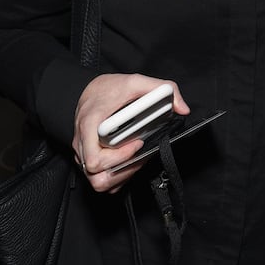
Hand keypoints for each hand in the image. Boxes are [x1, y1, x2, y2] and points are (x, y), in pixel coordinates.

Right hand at [72, 73, 188, 193]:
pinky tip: (129, 160)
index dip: (119, 157)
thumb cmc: (109, 88)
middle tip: (139, 153)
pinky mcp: (87, 160)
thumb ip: (162, 89)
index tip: (137, 143)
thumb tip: (182, 108)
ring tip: (136, 158)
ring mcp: (83, 154)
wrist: (90, 91)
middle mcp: (82, 144)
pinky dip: (116, 175)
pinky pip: (100, 178)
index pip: (95, 160)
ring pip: (98, 182)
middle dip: (123, 169)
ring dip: (120, 175)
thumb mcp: (136, 81)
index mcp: (89, 126)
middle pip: (96, 175)